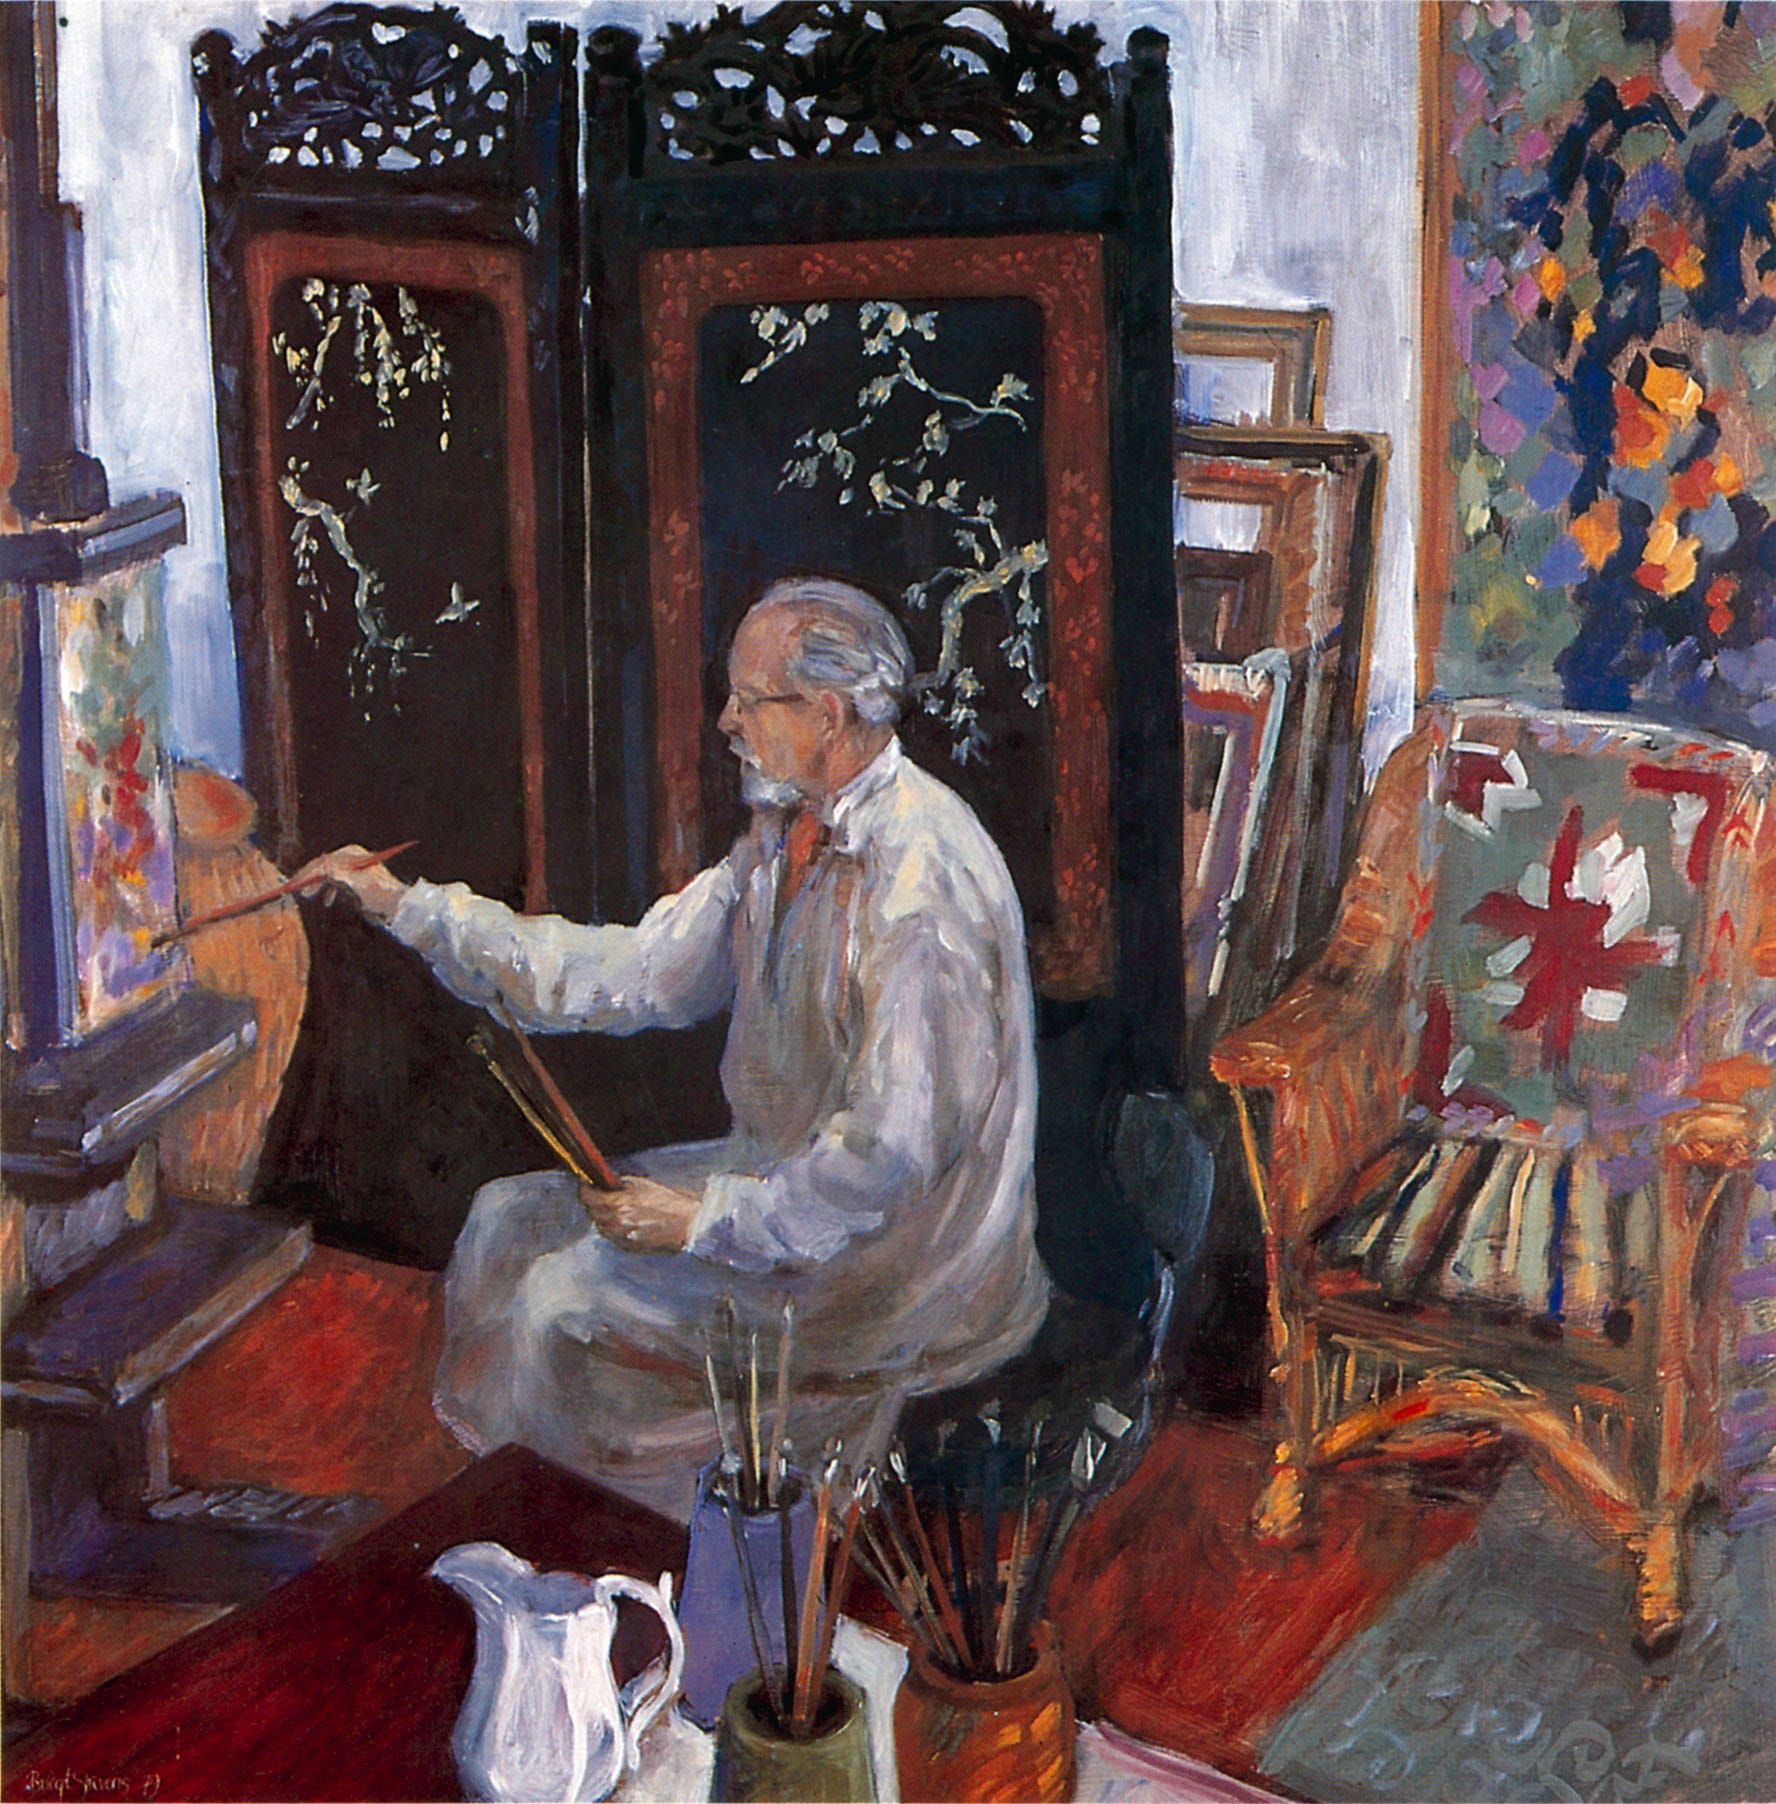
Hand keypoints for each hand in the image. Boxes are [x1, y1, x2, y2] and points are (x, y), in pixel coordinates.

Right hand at [290, 844, 409, 921]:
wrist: (398, 905)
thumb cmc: (377, 892)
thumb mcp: (353, 882)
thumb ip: (334, 873)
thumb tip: (319, 867)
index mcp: (351, 854)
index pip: (321, 862)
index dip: (306, 873)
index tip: (293, 884)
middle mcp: (352, 858)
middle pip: (324, 867)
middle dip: (310, 879)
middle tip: (298, 890)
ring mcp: (355, 869)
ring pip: (330, 875)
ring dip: (318, 885)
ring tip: (309, 896)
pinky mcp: (358, 881)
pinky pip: (338, 882)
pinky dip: (330, 890)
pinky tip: (327, 901)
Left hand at [580, 1176, 699, 1254]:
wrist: (687, 1226)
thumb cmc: (669, 1203)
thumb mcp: (644, 1185)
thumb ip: (621, 1184)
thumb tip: (606, 1182)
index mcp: (619, 1204)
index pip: (588, 1196)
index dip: (584, 1187)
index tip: (586, 1182)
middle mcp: (616, 1222)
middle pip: (592, 1212)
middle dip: (593, 1201)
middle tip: (599, 1193)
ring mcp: (620, 1237)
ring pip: (600, 1226)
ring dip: (602, 1215)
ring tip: (613, 1207)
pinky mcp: (627, 1247)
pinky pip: (611, 1236)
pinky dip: (612, 1228)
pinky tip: (624, 1220)